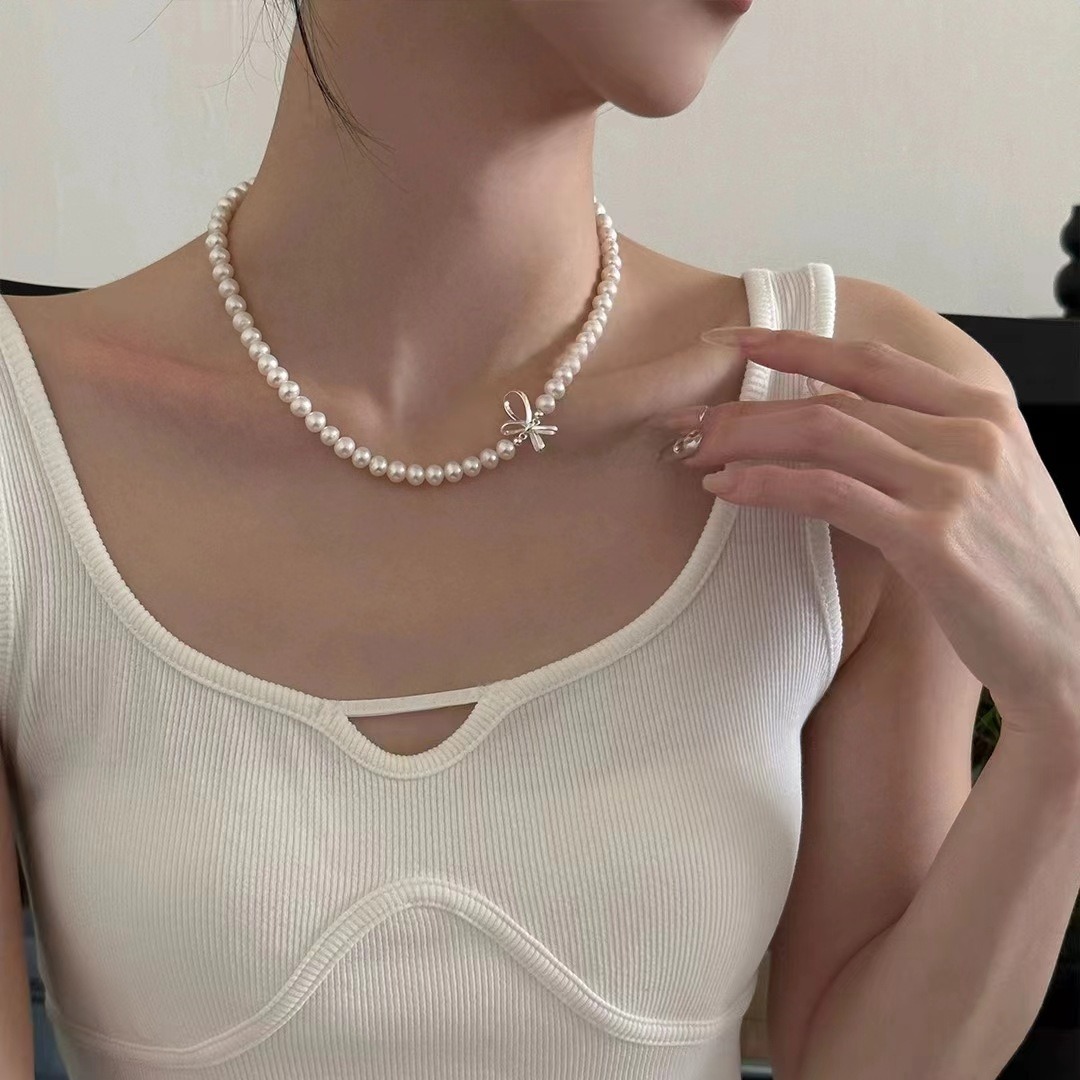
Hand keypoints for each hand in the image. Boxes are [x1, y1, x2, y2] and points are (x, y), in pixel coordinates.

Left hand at [652, 326, 1079, 749]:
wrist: (1076, 649)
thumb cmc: (1020, 571)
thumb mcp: (988, 486)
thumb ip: (928, 447)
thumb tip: (844, 432)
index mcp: (984, 410)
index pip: (872, 361)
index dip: (796, 345)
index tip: (734, 340)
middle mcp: (972, 433)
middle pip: (835, 397)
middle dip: (749, 402)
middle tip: (688, 416)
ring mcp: (954, 482)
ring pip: (824, 433)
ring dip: (746, 439)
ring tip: (693, 451)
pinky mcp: (932, 537)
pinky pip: (829, 493)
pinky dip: (768, 484)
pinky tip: (728, 488)